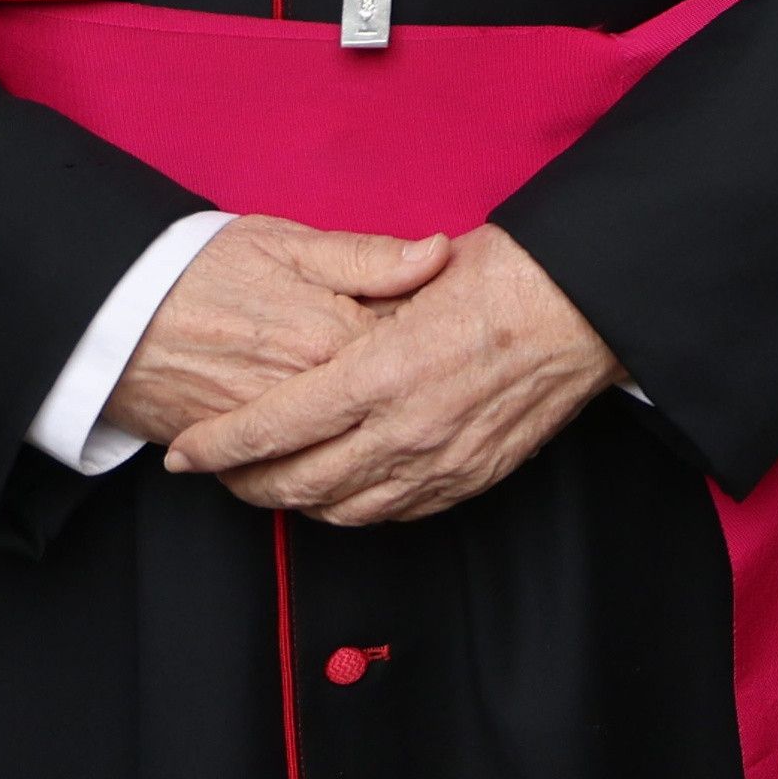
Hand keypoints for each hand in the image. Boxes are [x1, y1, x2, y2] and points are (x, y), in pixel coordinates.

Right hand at [99, 216, 451, 451]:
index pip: (414, 347)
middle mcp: (309, 393)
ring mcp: (276, 434)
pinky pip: (301, 477)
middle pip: (388, 407)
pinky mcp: (241, 459)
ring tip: (398, 417)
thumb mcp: (290, 242)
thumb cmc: (204, 268)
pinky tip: (354, 455)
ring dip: (379, 439)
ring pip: (349, 451)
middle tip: (434, 374)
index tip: (455, 325)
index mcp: (332, 333)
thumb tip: (438, 253)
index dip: (440, 336)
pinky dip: (329, 470)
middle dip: (416, 393)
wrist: (114, 316)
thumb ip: (369, 256)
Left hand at [163, 225, 623, 528]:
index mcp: (382, 371)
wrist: (590, 307)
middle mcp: (404, 429)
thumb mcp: (423, 265)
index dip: (221, 444)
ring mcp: (439, 462)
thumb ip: (362, 292)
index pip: (274, 426)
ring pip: (342, 509)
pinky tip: (342, 487)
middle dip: (245, 484)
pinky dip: (354, 507)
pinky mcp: (470, 477)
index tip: (187, 450)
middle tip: (219, 470)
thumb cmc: (512, 274)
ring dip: (297, 502)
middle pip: (297, 484)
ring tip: (272, 481)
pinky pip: (394, 513)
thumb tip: (316, 305)